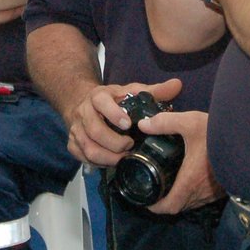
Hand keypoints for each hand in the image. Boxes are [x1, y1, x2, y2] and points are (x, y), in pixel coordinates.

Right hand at [65, 77, 181, 167]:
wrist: (83, 103)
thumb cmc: (113, 100)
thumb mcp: (131, 91)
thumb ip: (153, 90)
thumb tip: (177, 85)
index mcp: (98, 96)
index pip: (101, 103)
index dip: (114, 114)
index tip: (129, 125)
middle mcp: (83, 112)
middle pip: (94, 131)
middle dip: (114, 143)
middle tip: (130, 147)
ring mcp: (76, 129)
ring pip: (87, 148)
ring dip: (107, 157)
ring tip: (123, 159)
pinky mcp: (72, 143)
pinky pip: (83, 157)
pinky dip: (98, 163)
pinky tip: (112, 163)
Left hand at [136, 107, 223, 214]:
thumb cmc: (219, 132)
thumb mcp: (190, 122)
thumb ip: (164, 123)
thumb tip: (143, 125)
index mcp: (190, 181)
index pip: (169, 206)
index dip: (155, 207)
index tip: (146, 201)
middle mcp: (202, 191)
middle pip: (180, 206)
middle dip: (166, 202)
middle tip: (155, 190)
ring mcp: (215, 192)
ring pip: (193, 203)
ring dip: (181, 198)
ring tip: (171, 184)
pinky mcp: (224, 187)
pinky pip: (205, 197)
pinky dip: (194, 193)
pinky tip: (192, 179)